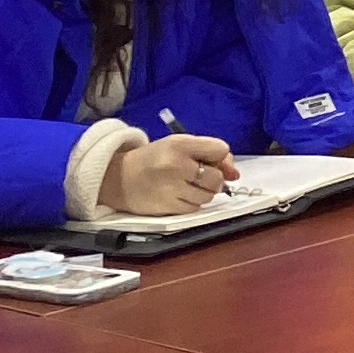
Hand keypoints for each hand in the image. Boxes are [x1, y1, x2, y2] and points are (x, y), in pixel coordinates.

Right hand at [100, 132, 236, 215]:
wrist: (118, 178)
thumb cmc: (154, 159)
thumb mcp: (180, 146)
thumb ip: (210, 154)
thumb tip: (235, 175)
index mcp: (179, 144)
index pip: (221, 149)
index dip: (218, 157)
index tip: (207, 159)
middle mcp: (176, 165)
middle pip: (217, 177)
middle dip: (213, 178)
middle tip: (197, 175)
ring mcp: (172, 188)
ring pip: (208, 196)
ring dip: (202, 192)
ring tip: (185, 184)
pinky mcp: (168, 207)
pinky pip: (195, 208)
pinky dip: (191, 203)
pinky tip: (177, 195)